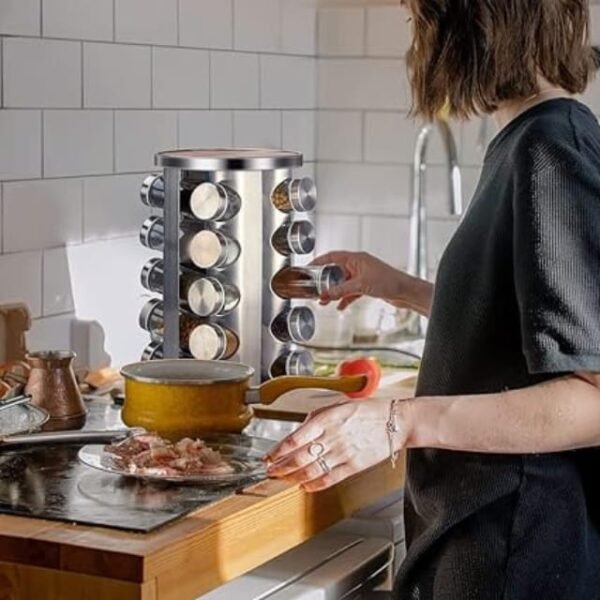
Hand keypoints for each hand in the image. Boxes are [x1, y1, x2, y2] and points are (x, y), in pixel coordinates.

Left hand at [264, 399, 410, 492]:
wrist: (395, 421)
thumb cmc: (367, 411)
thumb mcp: (337, 406)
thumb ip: (315, 420)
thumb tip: (297, 433)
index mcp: (327, 419)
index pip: (294, 439)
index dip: (277, 451)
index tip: (268, 456)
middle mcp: (333, 437)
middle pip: (299, 457)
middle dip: (281, 467)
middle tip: (270, 471)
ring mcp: (343, 453)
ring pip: (311, 470)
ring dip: (293, 477)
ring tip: (283, 479)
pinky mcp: (354, 466)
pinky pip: (329, 478)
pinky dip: (314, 485)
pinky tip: (305, 486)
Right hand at [311, 251, 410, 309]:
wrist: (406, 292)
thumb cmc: (390, 281)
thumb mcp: (360, 286)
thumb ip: (341, 291)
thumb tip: (325, 295)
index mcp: (356, 258)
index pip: (332, 256)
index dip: (319, 261)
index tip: (309, 267)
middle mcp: (358, 265)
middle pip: (335, 271)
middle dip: (325, 282)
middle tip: (316, 289)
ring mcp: (362, 276)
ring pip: (342, 283)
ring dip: (334, 292)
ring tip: (325, 301)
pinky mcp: (367, 286)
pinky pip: (350, 291)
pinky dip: (345, 298)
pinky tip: (340, 307)